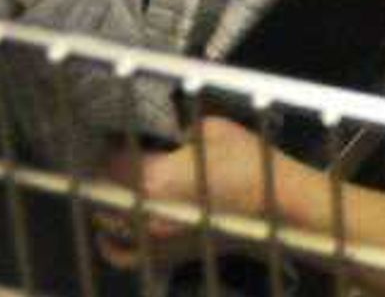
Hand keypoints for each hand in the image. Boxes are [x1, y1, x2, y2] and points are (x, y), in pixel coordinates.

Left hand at [96, 117, 301, 263]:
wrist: (278, 207)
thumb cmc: (251, 166)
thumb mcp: (213, 129)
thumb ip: (179, 130)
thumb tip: (164, 132)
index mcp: (157, 178)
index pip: (113, 161)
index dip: (108, 144)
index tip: (112, 133)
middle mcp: (149, 212)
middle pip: (107, 190)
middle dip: (106, 170)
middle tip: (111, 152)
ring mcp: (156, 238)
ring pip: (111, 220)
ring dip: (108, 198)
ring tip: (112, 182)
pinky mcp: (168, 252)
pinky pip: (125, 255)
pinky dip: (110, 243)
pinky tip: (108, 231)